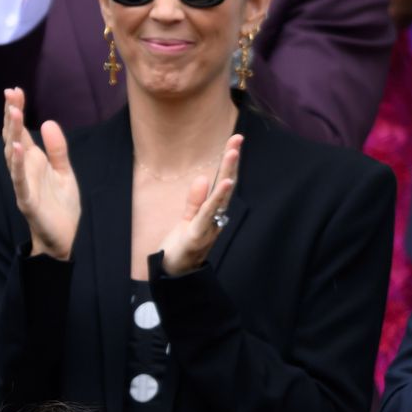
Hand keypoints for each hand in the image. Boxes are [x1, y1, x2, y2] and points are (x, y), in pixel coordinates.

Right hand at [1, 88, 79, 261]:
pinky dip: (17, 164)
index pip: (20, 131)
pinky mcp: (27, 200)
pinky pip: (19, 180)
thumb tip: (47, 122)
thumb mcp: (64, 171)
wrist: (65, 238)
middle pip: (13, 137)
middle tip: (10, 93)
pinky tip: (17, 147)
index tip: (15, 90)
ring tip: (13, 112)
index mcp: (32, 162)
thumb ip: (57, 149)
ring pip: (13, 156)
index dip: (16, 111)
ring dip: (12, 134)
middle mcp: (24, 170)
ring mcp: (23, 184)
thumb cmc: (61, 206)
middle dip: (10, 116)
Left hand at [157, 133, 241, 275]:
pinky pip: (207, 214)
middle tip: (238, 137)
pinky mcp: (196, 235)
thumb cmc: (182, 247)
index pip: (223, 182)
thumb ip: (195, 200)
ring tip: (233, 152)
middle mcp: (216, 217)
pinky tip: (225, 183)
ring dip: (227, 173)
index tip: (235, 139)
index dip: (229, 161)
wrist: (173, 274)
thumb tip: (204, 177)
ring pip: (220, 196)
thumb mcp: (188, 219)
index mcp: (212, 211)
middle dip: (231, 160)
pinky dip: (216, 198)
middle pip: (226, 184)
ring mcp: (209, 225)